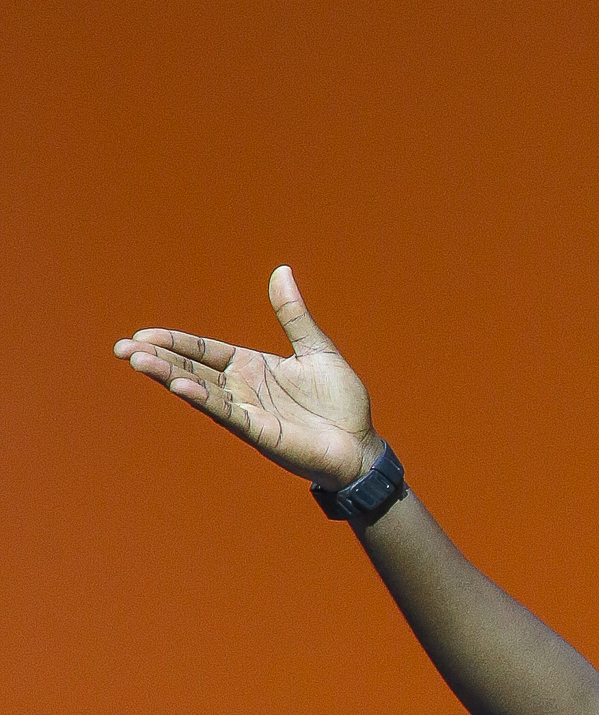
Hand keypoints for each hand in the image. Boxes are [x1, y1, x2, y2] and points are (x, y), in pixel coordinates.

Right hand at [114, 266, 378, 489]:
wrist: (362, 443)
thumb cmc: (340, 402)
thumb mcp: (315, 347)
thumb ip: (292, 314)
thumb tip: (281, 271)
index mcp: (252, 366)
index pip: (204, 350)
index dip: (175, 341)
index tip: (142, 334)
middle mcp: (242, 388)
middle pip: (192, 368)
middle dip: (158, 358)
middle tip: (122, 349)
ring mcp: (248, 411)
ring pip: (201, 389)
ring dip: (170, 376)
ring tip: (139, 362)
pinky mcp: (260, 431)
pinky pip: (227, 412)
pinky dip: (204, 399)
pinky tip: (180, 386)